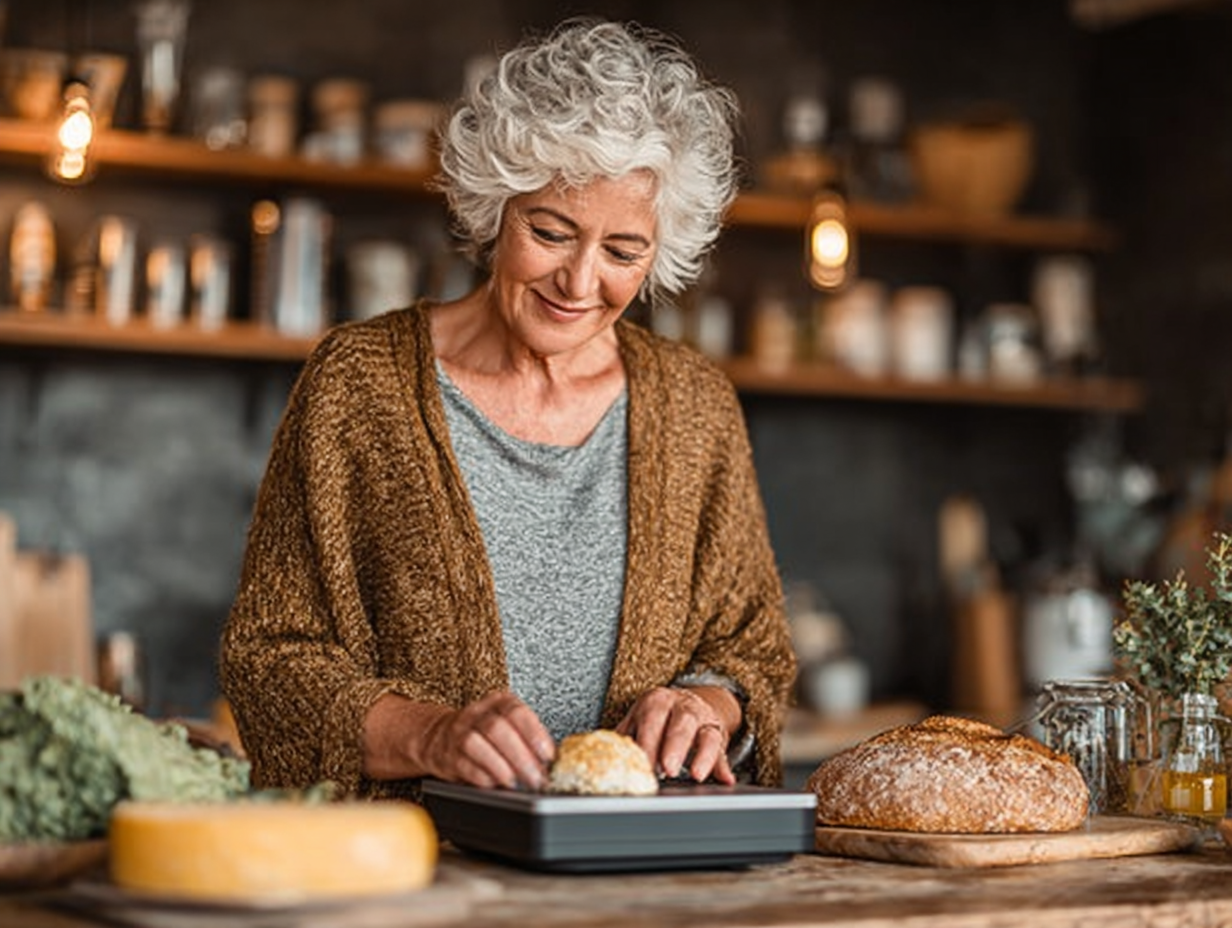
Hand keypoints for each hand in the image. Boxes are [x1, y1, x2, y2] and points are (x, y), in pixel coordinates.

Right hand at [418, 691, 554, 789]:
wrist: (440, 735)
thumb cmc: (484, 732)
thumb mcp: (508, 723)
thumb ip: (528, 738)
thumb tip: (550, 762)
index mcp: (498, 702)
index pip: (517, 712)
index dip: (534, 734)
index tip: (547, 755)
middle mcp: (477, 714)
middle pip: (497, 729)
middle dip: (520, 756)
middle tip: (535, 777)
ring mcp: (459, 733)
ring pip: (477, 744)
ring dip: (499, 766)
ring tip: (514, 781)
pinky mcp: (448, 755)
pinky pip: (463, 764)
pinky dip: (481, 776)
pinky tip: (494, 783)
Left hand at [615, 685, 738, 784]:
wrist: (689, 702)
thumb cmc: (657, 717)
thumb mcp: (639, 719)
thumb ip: (625, 737)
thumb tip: (603, 759)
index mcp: (657, 701)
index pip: (652, 718)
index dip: (648, 741)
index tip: (643, 763)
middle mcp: (682, 706)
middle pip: (681, 723)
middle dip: (674, 746)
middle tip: (667, 768)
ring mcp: (703, 720)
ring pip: (706, 735)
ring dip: (703, 756)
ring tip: (696, 774)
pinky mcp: (718, 735)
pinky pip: (723, 751)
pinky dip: (724, 767)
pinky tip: (726, 780)